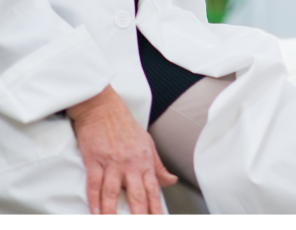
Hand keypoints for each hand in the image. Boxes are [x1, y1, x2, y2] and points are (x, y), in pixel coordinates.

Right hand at [68, 86, 176, 213]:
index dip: (156, 209)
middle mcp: (130, 163)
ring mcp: (112, 162)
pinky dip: (94, 201)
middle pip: (137, 195)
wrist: (103, 107)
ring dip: (114, 214)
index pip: (153, 190)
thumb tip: (170, 180)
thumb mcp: (147, 142)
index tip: (159, 221)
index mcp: (145, 160)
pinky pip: (94, 184)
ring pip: (113, 194)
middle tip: (142, 227)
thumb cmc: (125, 125)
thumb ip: (158, 165)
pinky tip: (96, 213)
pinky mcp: (94, 160)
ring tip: (114, 225)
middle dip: (140, 216)